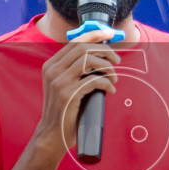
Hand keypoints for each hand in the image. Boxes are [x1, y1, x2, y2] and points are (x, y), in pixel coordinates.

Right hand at [34, 30, 119, 150]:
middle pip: (83, 48)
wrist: (51, 134)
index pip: (75, 42)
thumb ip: (75, 70)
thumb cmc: (63, 110)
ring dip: (107, 67)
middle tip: (117, 61)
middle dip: (105, 51)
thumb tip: (100, 56)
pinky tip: (110, 90)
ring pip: (89, 61)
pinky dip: (107, 83)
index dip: (94, 35)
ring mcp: (59, 81)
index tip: (110, 36)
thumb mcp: (64, 85)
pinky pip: (94, 80)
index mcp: (51, 65)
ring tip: (114, 78)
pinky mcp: (68, 94)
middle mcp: (53, 70)